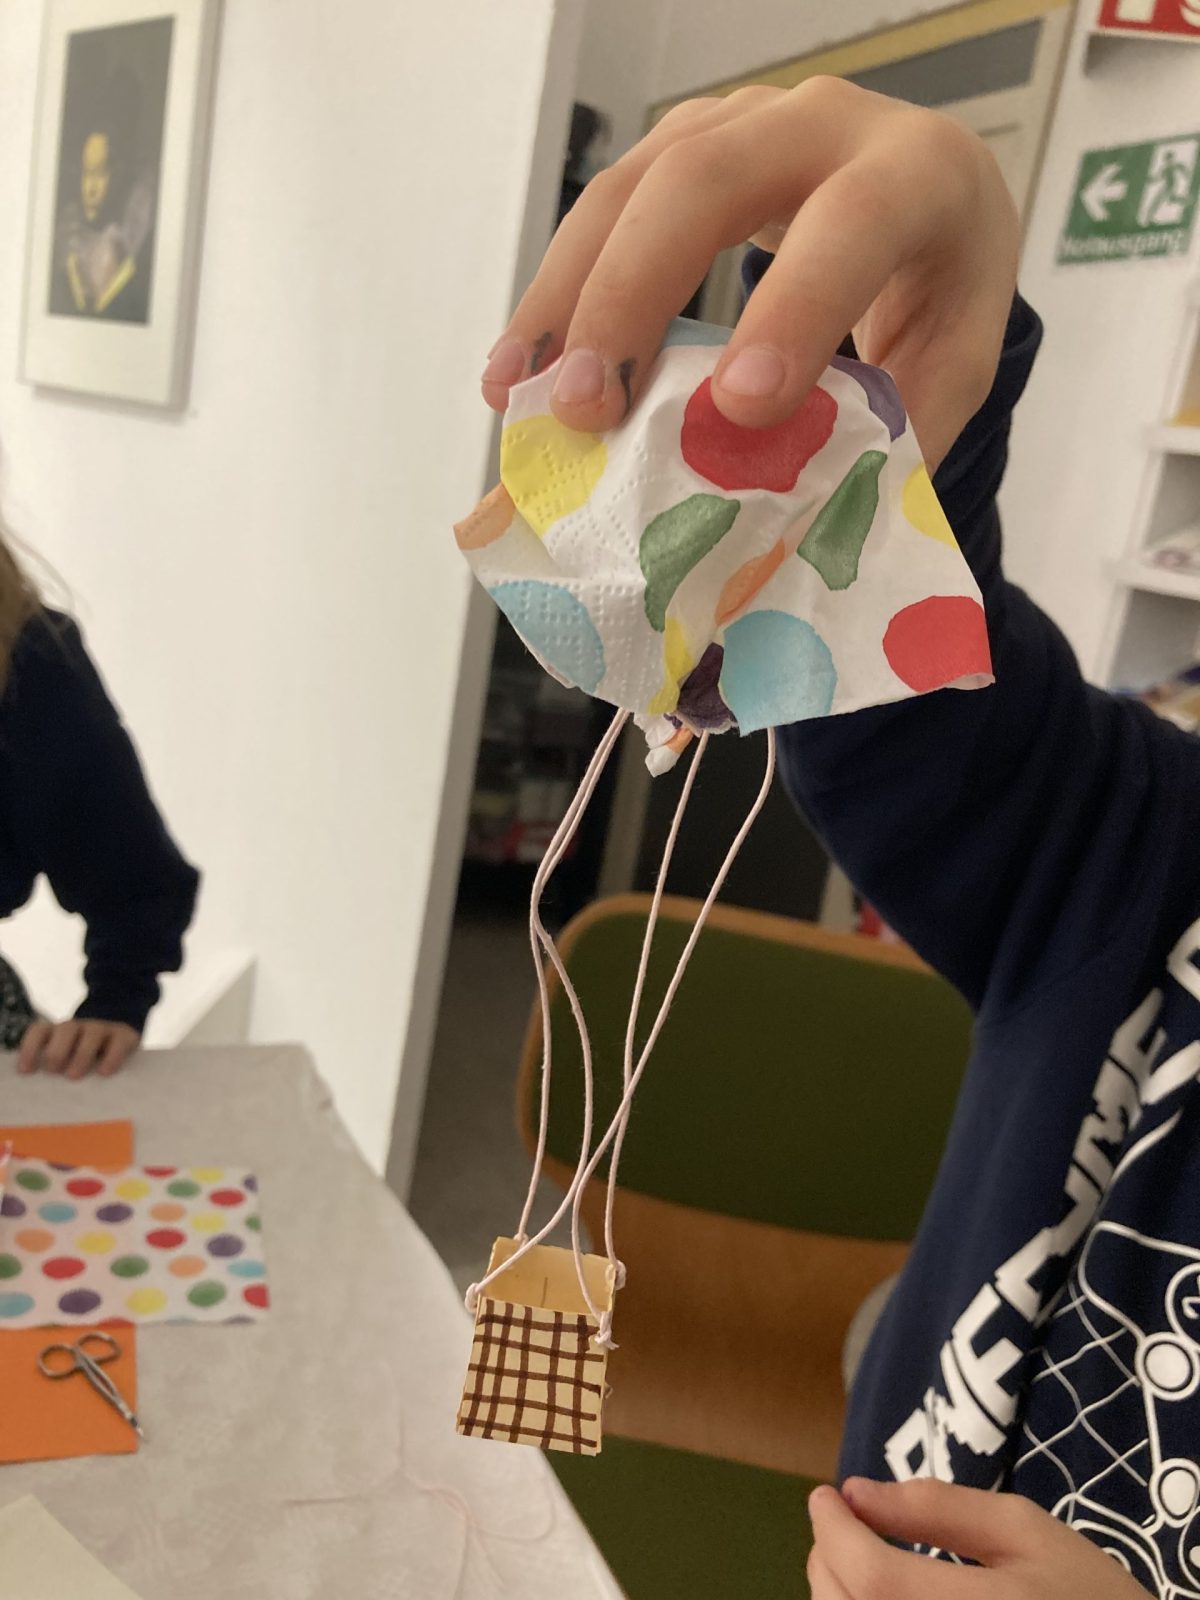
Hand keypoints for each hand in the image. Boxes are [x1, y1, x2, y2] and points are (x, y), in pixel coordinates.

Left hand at [17, 1019, 139, 1079]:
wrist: (120, 1035)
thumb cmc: (84, 1058)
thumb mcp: (66, 1058)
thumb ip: (53, 1067)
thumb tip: (37, 1090)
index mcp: (58, 1032)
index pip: (40, 1031)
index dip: (30, 1048)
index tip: (25, 1071)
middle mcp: (79, 1027)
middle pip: (65, 1030)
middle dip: (57, 1051)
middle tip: (53, 1071)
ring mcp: (102, 1029)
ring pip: (91, 1034)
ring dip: (81, 1054)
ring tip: (74, 1076)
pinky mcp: (124, 1035)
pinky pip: (118, 1043)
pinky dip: (111, 1057)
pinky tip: (105, 1073)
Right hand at [482, 79, 1018, 468]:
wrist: (924, 204)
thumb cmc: (935, 291)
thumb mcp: (949, 363)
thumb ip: (895, 435)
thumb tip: (802, 532)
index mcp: (917, 174)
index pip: (850, 224)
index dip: (790, 310)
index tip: (737, 409)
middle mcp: (823, 126)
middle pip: (704, 182)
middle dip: (634, 297)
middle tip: (590, 409)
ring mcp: (738, 126)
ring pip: (629, 189)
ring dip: (568, 299)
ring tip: (526, 396)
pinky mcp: (678, 149)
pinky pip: (599, 212)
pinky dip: (553, 295)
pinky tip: (518, 372)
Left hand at [808, 1478, 1148, 1598]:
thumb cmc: (1084, 1595)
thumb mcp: (1026, 1531)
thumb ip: (938, 1507)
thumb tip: (854, 1492)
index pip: (873, 1577)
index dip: (833, 1531)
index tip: (826, 1494)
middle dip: (826, 1559)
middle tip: (838, 1525)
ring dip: (833, 1596)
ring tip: (854, 1563)